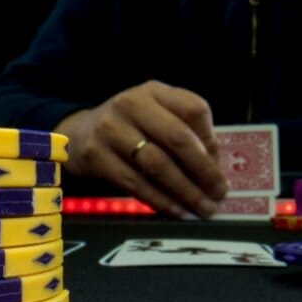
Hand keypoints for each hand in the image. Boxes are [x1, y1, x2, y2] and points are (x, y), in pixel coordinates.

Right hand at [55, 80, 228, 217]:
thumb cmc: (130, 127)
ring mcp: (111, 128)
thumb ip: (185, 132)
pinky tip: (176, 211)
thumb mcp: (156, 115)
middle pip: (177, 138)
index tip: (221, 168)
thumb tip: (216, 171)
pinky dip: (160, 200)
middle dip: (204, 171)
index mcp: (155, 90)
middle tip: (219, 195)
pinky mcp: (97, 155)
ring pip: (157, 164)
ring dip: (185, 191)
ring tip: (202, 208)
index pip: (194, 109)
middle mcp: (132, 103)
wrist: (79, 134)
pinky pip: (136, 183)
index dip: (212, 142)